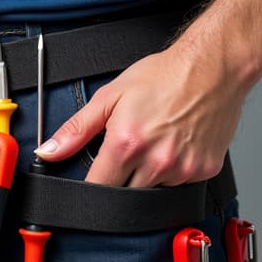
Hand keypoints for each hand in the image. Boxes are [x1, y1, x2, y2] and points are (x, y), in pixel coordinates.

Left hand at [34, 35, 245, 186]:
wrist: (213, 66)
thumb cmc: (163, 76)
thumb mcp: (109, 97)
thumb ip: (75, 130)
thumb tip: (48, 151)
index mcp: (127, 144)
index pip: (97, 187)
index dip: (90, 186)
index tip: (92, 179)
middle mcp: (156, 161)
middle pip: (124, 194)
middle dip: (118, 180)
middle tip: (126, 153)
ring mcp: (183, 169)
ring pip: (151, 192)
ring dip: (145, 177)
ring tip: (151, 145)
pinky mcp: (204, 171)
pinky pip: (178, 185)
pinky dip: (171, 172)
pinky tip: (172, 147)